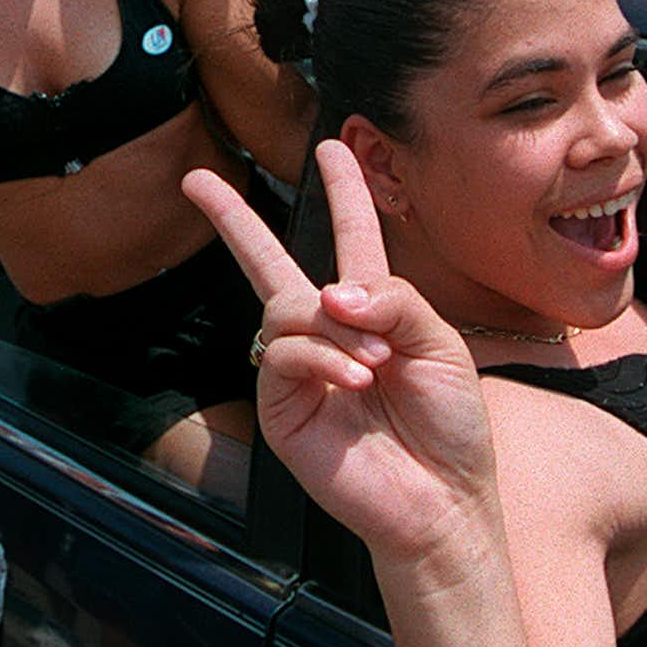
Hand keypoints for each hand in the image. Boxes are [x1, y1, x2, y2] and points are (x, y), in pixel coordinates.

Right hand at [183, 141, 496, 560]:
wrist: (442, 500)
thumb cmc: (451, 426)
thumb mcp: (442, 344)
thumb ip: (395, 300)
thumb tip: (330, 291)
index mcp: (374, 310)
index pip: (352, 236)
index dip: (344, 190)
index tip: (332, 145)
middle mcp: (327, 333)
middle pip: (271, 263)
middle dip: (233, 220)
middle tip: (195, 180)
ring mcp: (299, 370)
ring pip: (287, 307)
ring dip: (336, 328)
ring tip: (375, 364)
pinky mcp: (281, 406)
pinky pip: (283, 354)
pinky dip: (322, 358)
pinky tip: (356, 380)